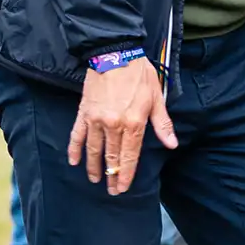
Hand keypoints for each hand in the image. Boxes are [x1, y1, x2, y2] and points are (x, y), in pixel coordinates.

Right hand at [68, 57, 176, 194]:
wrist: (115, 54)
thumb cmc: (139, 75)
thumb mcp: (157, 98)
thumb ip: (163, 124)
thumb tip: (171, 144)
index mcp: (134, 123)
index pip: (129, 156)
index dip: (126, 174)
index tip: (122, 188)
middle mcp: (114, 125)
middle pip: (112, 157)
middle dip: (112, 176)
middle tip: (111, 190)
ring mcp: (96, 119)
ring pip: (93, 149)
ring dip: (94, 166)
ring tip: (95, 179)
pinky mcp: (84, 112)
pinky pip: (77, 134)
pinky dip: (74, 149)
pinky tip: (73, 161)